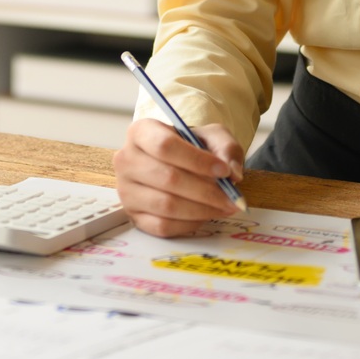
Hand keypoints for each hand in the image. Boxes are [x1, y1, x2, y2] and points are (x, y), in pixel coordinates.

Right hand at [112, 118, 246, 236]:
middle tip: (232, 198)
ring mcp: (126, 190)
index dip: (197, 160)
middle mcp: (126, 160)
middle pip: (168, 178)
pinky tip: (205, 215)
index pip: (165, 146)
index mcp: (140, 132)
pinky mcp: (133, 216)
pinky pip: (162, 226)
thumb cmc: (192, 147)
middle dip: (206, 191)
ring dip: (201, 210)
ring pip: (166, 205)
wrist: (178, 164)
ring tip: (224, 207)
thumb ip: (226, 148)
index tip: (224, 171)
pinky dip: (190, 224)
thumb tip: (233, 174)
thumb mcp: (212, 136)